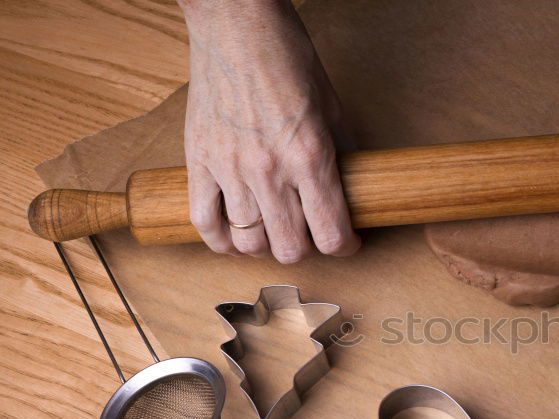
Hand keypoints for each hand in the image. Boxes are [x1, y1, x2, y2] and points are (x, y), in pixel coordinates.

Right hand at [181, 0, 359, 261]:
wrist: (236, 24)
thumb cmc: (286, 56)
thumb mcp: (332, 106)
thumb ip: (344, 152)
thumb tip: (355, 187)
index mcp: (310, 156)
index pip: (331, 234)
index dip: (346, 247)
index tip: (348, 242)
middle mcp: (270, 170)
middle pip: (290, 249)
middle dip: (308, 249)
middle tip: (311, 233)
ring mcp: (230, 169)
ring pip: (249, 243)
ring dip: (267, 245)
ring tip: (276, 231)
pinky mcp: (199, 161)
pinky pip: (204, 224)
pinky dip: (222, 241)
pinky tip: (237, 237)